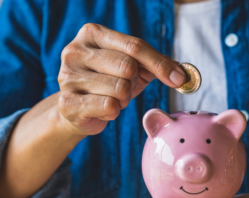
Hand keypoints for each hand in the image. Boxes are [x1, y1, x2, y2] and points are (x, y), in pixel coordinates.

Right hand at [57, 23, 185, 135]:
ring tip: (110, 98)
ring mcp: (67, 76)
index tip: (178, 79)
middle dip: (133, 82)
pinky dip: (113, 112)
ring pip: (119, 88)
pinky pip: (109, 106)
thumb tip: (182, 75)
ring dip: (123, 99)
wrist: (76, 111)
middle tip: (123, 88)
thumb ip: (157, 64)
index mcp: (92, 34)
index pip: (135, 46)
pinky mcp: (66, 102)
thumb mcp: (133, 67)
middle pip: (127, 66)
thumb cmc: (108, 83)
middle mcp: (75, 51)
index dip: (160, 64)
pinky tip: (101, 109)